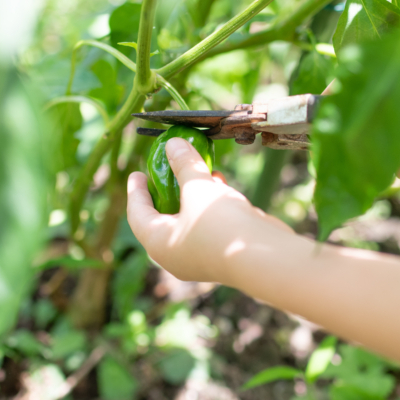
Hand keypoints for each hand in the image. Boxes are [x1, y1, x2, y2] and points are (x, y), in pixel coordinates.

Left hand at [126, 137, 290, 283]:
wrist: (263, 256)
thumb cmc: (219, 223)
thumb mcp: (198, 187)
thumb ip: (184, 165)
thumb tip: (173, 143)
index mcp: (159, 244)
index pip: (138, 214)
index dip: (136, 191)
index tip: (136, 173)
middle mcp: (175, 255)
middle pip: (163, 218)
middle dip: (166, 191)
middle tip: (165, 172)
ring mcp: (200, 257)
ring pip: (189, 221)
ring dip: (192, 195)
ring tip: (197, 171)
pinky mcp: (222, 253)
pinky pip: (208, 226)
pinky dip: (210, 205)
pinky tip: (220, 184)